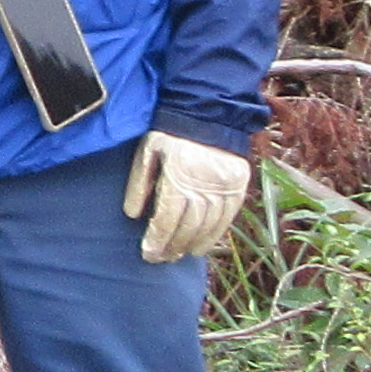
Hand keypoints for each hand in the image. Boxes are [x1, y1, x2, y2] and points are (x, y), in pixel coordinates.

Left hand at [124, 132, 253, 265]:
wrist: (207, 112)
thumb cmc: (171, 133)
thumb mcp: (149, 151)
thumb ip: (140, 183)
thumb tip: (132, 215)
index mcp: (179, 175)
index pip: (167, 217)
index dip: (157, 239)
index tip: (148, 254)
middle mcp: (204, 184)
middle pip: (188, 226)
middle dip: (172, 246)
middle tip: (160, 259)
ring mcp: (224, 186)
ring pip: (208, 225)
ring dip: (192, 244)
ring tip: (178, 255)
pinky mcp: (238, 186)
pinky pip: (227, 219)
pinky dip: (214, 236)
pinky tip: (201, 248)